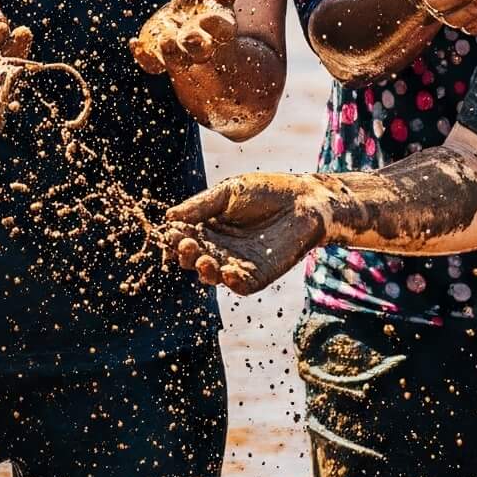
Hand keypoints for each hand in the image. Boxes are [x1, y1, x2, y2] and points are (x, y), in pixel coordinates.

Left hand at [132, 0, 244, 76]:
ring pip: (177, 60)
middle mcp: (203, 47)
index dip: (215, 25)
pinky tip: (134, 44)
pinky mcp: (159, 59)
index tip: (206, 18)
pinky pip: (152, 64)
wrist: (191, 24)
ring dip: (170, 50)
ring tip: (165, 36)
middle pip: (202, 52)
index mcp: (221, 29)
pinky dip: (143, 56)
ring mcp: (181, 55)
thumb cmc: (206, 0)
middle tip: (187, 36)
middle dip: (195, 46)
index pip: (222, 30)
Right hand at [164, 172, 326, 291]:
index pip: (183, 237)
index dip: (175, 237)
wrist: (306, 199)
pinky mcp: (258, 275)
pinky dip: (232, 283)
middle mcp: (218, 248)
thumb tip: (170, 217)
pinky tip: (227, 273)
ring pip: (212, 275)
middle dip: (186, 254)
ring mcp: (237, 263)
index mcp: (207, 227)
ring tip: (204, 259)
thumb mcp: (229, 192)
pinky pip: (240, 285)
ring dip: (204, 270)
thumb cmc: (267, 191)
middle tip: (187, 244)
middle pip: (193, 259)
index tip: (173, 231)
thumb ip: (201, 205)